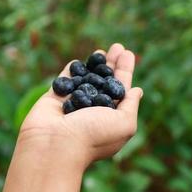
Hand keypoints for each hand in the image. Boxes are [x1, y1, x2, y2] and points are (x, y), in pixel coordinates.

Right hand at [4, 43, 142, 191]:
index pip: (120, 89)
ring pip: (85, 79)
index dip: (125, 71)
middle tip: (118, 47)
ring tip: (101, 50)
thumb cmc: (93, 136)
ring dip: (93, 64)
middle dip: (112, 64)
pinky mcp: (55, 98)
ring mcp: (73, 103)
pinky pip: (64, 80)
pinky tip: (78, 61)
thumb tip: (136, 90)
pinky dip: (71, 71)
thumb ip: (131, 105)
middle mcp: (92, 109)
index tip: (128, 54)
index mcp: (110, 117)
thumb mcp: (124, 123)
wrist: (55, 144)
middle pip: (104, 81)